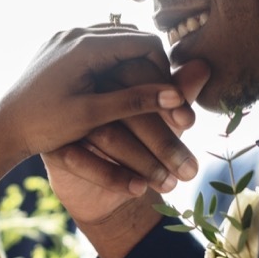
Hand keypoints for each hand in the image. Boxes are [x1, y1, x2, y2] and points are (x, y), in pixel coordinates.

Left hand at [0, 25, 197, 179]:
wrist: (4, 129)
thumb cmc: (46, 126)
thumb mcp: (92, 116)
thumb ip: (134, 102)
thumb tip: (175, 95)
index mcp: (86, 46)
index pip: (144, 42)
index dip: (164, 68)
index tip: (170, 97)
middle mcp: (75, 33)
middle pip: (131, 35)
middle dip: (151, 62)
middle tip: (161, 95)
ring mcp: (64, 37)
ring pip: (114, 37)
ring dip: (132, 59)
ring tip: (143, 92)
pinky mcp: (57, 46)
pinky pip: (96, 43)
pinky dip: (113, 59)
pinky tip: (116, 86)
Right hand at [45, 57, 210, 257]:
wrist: (98, 184)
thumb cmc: (134, 138)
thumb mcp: (161, 116)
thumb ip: (178, 92)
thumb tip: (203, 67)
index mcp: (112, 73)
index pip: (139, 76)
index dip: (167, 98)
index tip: (190, 123)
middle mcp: (86, 92)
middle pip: (126, 110)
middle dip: (163, 141)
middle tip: (190, 170)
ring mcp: (67, 120)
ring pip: (107, 136)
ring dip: (143, 162)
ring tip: (170, 184)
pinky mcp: (54, 147)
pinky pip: (81, 161)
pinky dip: (113, 177)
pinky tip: (139, 191)